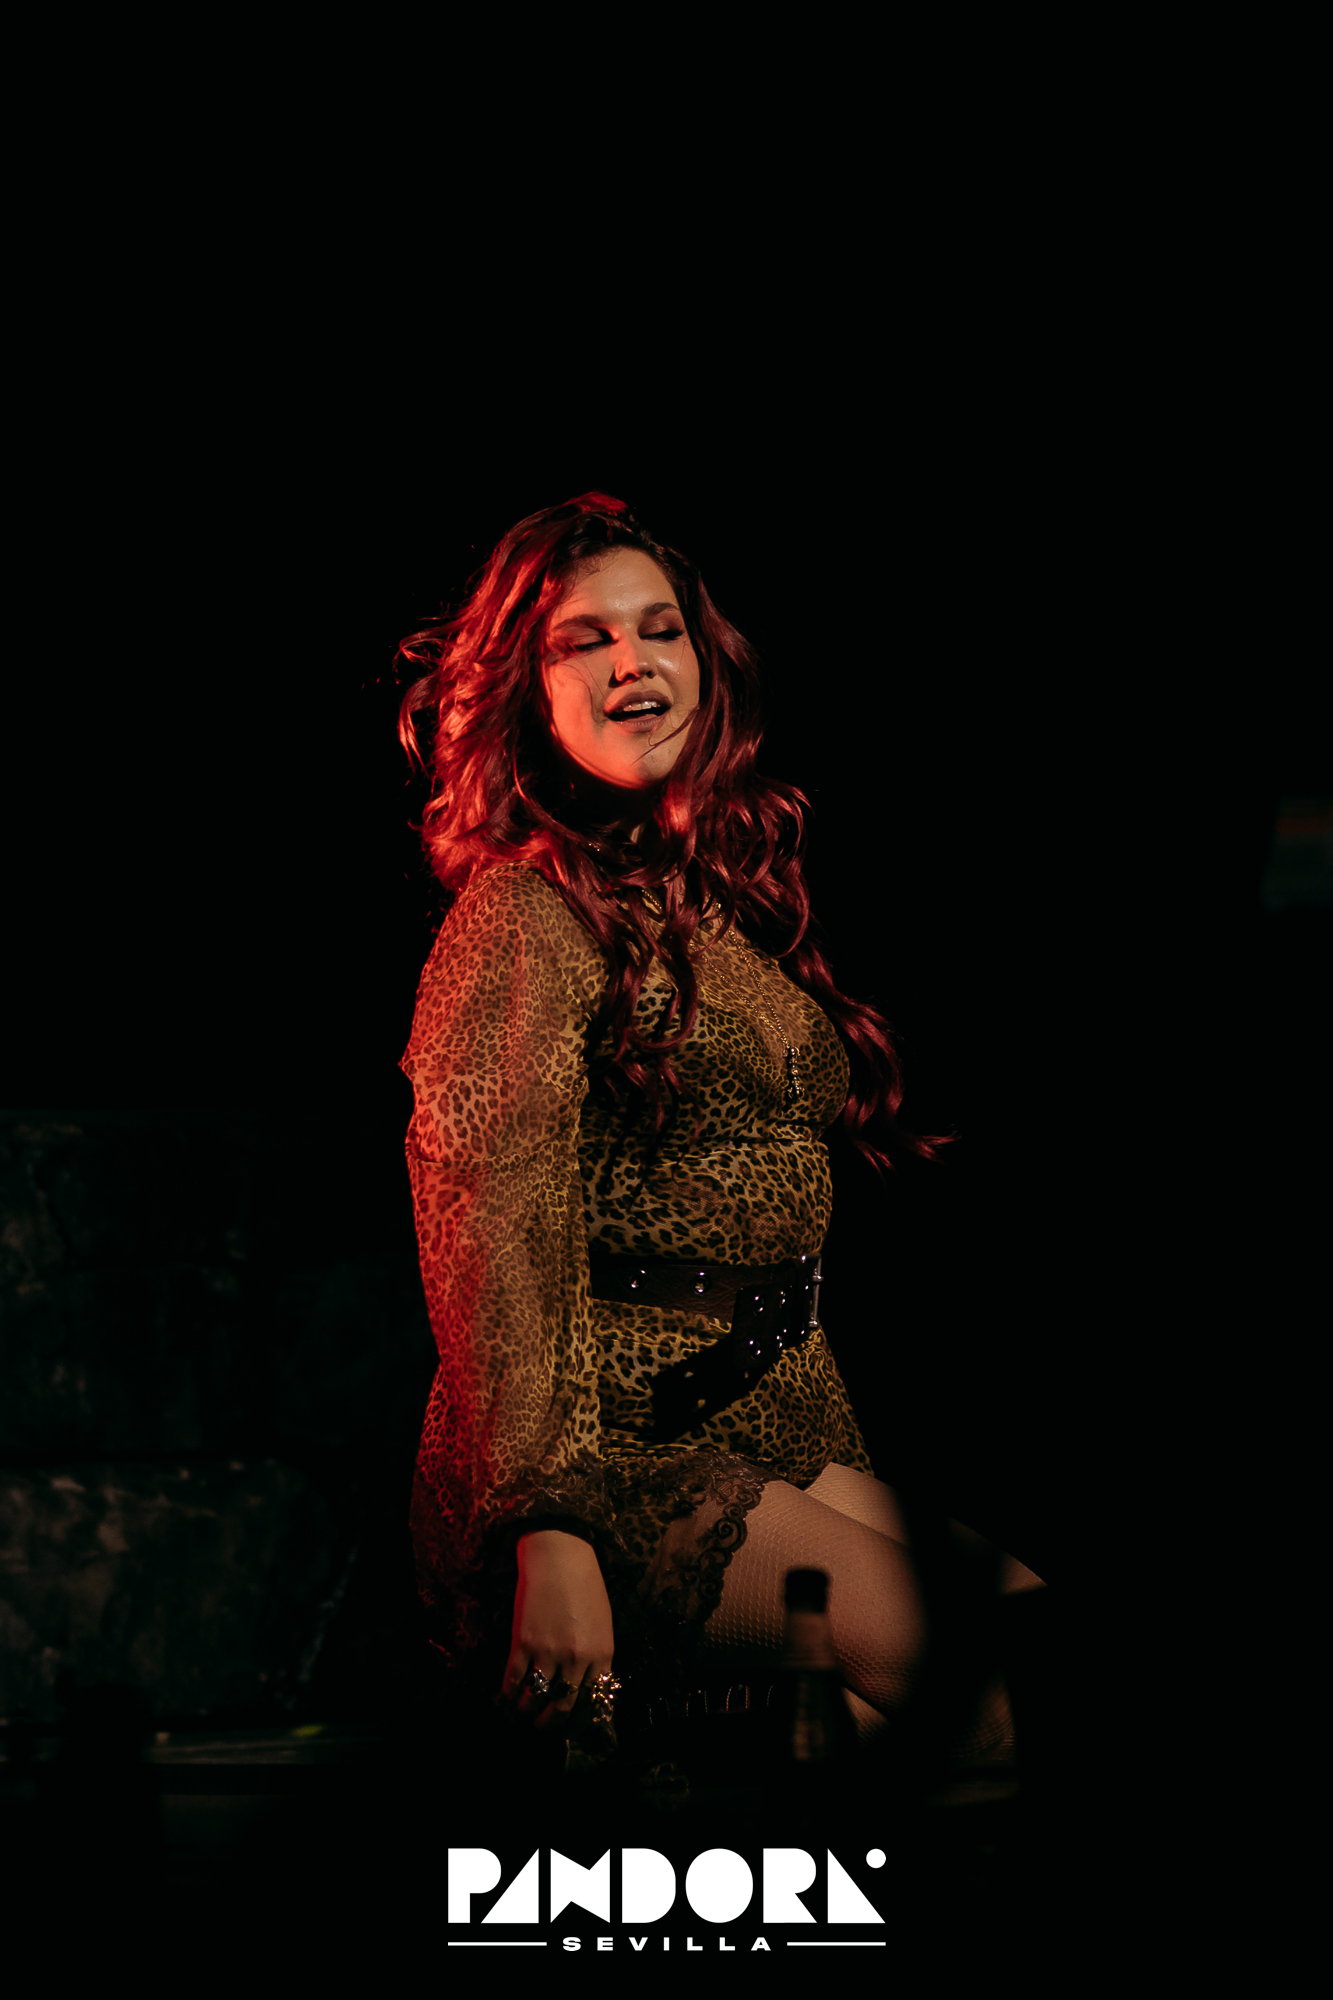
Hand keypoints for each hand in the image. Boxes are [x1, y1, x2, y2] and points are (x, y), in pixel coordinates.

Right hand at [500, 1529, 614, 1730]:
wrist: (560, 1556)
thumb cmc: (585, 1586)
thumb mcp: (602, 1624)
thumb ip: (597, 1658)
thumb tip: (588, 1689)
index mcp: (602, 1654)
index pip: (592, 1702)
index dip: (578, 1720)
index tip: (568, 1726)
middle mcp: (577, 1658)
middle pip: (563, 1707)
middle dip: (550, 1724)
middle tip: (541, 1727)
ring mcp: (549, 1652)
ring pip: (535, 1699)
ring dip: (525, 1714)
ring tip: (520, 1716)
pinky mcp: (524, 1643)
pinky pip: (514, 1680)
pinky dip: (507, 1696)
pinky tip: (504, 1700)